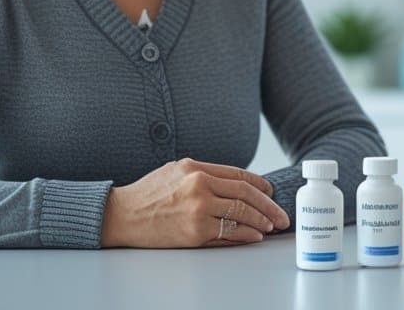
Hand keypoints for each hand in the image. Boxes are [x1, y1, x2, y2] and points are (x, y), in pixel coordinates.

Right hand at [100, 157, 290, 247]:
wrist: (122, 215)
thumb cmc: (148, 193)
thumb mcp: (176, 170)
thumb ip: (204, 174)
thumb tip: (236, 184)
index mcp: (196, 168)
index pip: (239, 175)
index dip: (261, 185)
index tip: (271, 192)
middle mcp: (200, 186)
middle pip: (246, 195)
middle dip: (269, 206)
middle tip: (281, 215)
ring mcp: (199, 209)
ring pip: (241, 215)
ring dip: (261, 221)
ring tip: (270, 226)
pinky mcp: (195, 232)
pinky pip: (228, 233)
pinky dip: (245, 235)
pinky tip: (254, 236)